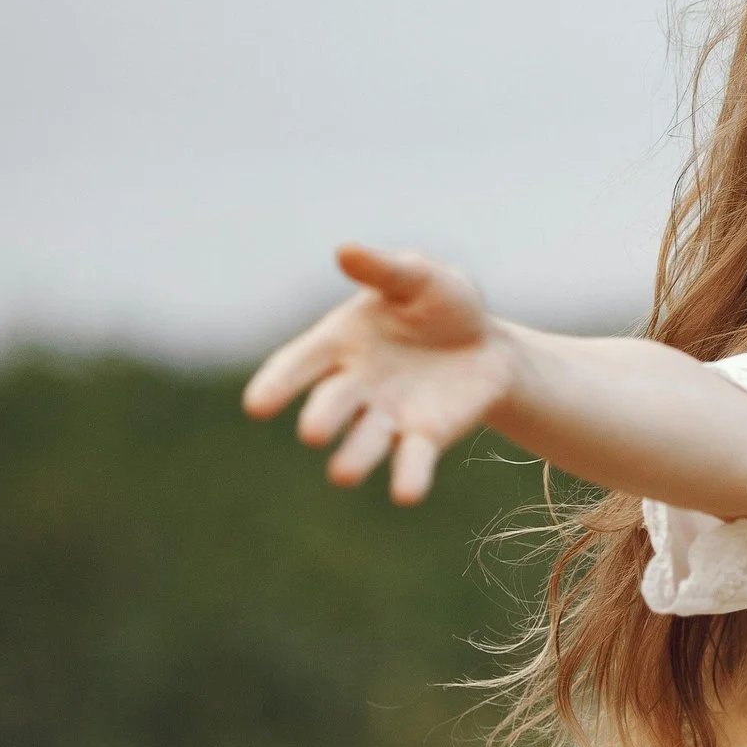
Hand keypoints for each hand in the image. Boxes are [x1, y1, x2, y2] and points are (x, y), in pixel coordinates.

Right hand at [242, 245, 514, 504]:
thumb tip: (345, 250)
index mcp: (339, 342)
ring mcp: (387, 415)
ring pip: (365, 440)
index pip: (299, 363)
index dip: (278, 383)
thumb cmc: (441, 304)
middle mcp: (354, 385)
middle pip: (332, 403)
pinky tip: (406, 495)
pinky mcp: (424, 437)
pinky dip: (408, 477)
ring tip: (343, 475)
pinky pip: (412, 460)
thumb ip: (386, 270)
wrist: (488, 344)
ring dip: (355, 456)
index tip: (257, 406)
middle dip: (323, 417)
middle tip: (314, 433)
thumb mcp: (420, 278)